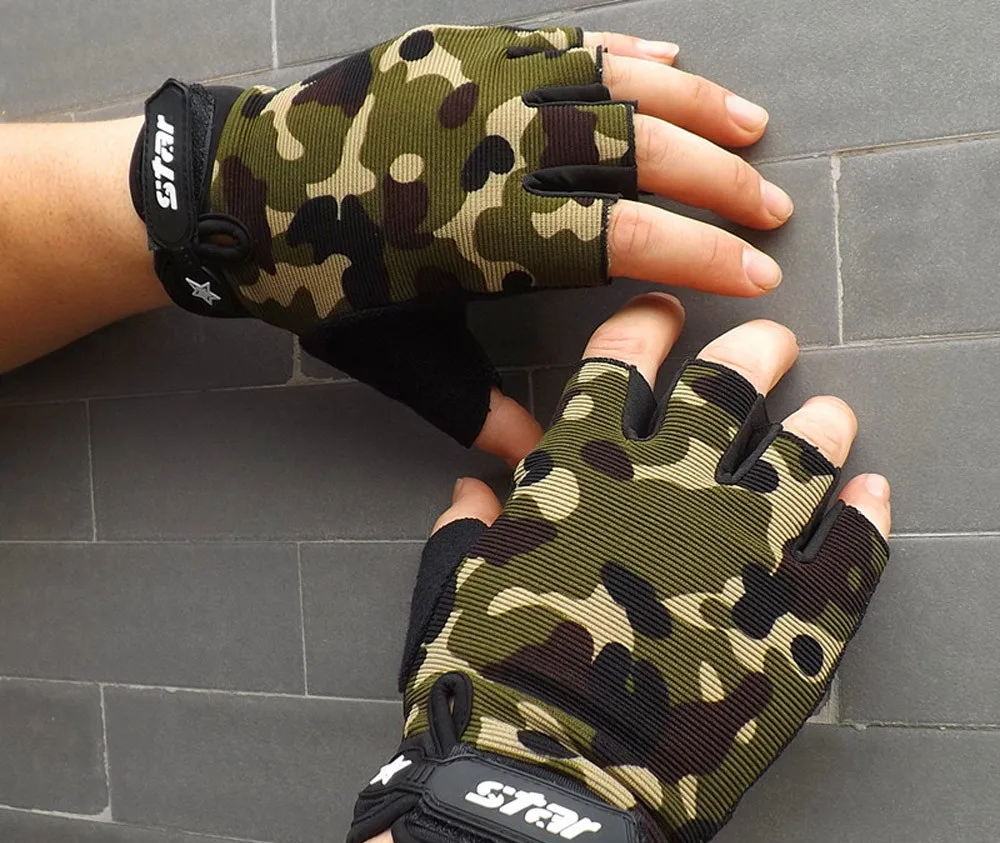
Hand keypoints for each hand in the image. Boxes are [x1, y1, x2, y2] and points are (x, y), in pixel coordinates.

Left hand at [132, 25, 788, 455]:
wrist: (230, 192)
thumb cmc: (319, 284)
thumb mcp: (401, 358)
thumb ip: (476, 410)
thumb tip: (539, 462)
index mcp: (489, 230)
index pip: (626, 237)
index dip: (701, 255)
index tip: (758, 274)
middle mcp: (497, 145)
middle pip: (639, 153)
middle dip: (717, 183)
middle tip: (770, 210)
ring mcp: (480, 83)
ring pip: (614, 84)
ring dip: (693, 109)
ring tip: (753, 129)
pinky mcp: (458, 46)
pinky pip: (562, 38)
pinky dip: (622, 50)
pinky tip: (672, 61)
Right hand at [349, 295, 889, 842]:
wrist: (549, 780)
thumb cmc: (489, 683)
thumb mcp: (450, 591)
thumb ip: (464, 529)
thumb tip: (471, 489)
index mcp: (583, 464)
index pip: (624, 358)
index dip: (647, 325)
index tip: (668, 314)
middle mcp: (672, 481)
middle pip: (731, 382)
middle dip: (752, 353)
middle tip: (768, 346)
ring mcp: (746, 542)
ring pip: (804, 449)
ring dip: (818, 426)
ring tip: (828, 417)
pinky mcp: (800, 612)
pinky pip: (856, 543)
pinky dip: (869, 513)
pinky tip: (873, 495)